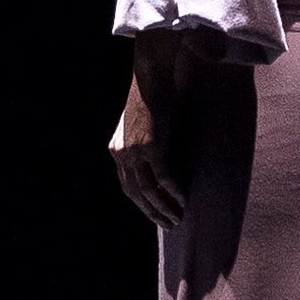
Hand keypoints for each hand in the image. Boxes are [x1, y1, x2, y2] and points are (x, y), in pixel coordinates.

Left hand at [110, 30, 201, 227]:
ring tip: (177, 218)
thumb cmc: (152, 96)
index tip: (157, 213)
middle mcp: (121, 154)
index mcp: (116, 150)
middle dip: (152, 212)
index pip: (127, 186)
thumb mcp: (144, 126)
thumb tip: (162, 161)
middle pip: (134, 193)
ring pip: (148, 190)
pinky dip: (174, 192)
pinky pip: (164, 177)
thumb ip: (148, 145)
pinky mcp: (151, 147)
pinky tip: (183, 200)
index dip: (143, 203)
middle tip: (169, 224)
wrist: (151, 75)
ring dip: (163, 207)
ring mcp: (134, 152)